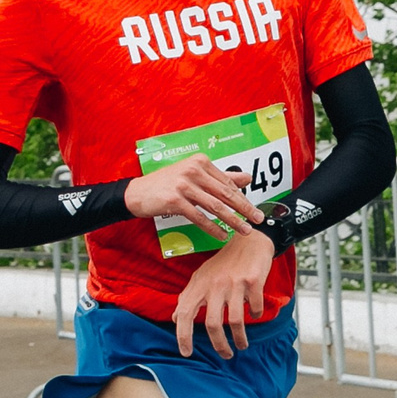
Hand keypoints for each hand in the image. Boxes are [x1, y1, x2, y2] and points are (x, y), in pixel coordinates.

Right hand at [125, 154, 261, 241]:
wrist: (138, 193)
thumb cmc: (167, 184)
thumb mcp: (194, 175)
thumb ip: (221, 177)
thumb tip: (248, 178)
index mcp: (200, 162)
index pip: (227, 182)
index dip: (242, 197)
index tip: (254, 209)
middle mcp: (193, 170)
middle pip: (225, 193)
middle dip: (245, 208)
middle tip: (258, 219)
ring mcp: (184, 184)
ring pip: (215, 206)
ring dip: (233, 220)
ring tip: (245, 230)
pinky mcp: (175, 199)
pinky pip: (199, 217)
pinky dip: (213, 227)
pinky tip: (222, 235)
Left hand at [172, 230, 272, 355]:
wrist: (249, 240)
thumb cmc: (224, 262)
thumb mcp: (201, 277)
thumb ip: (188, 297)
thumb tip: (176, 318)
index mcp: (199, 285)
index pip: (185, 314)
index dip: (183, 336)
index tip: (186, 353)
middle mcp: (214, 285)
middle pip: (212, 324)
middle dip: (219, 345)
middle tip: (226, 355)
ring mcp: (234, 283)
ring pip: (234, 320)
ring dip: (240, 338)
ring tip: (242, 345)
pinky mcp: (252, 281)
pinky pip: (254, 307)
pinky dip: (255, 314)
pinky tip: (255, 314)